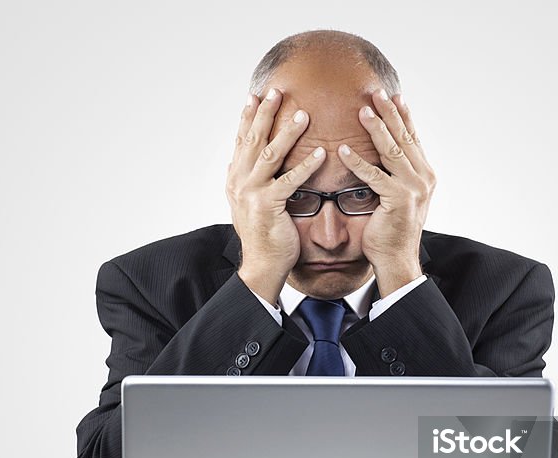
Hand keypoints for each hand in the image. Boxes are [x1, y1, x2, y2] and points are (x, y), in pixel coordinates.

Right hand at [226, 88, 327, 305]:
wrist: (261, 265)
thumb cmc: (263, 236)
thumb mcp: (250, 203)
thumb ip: (248, 181)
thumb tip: (242, 163)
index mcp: (235, 178)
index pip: (241, 141)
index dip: (247, 117)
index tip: (255, 96)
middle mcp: (239, 181)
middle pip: (253, 139)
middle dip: (265, 113)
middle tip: (277, 91)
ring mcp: (251, 193)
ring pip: (270, 154)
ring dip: (287, 132)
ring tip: (303, 115)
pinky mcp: (268, 206)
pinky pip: (290, 180)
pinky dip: (306, 166)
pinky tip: (322, 154)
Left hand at [337, 89, 435, 295]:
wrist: (396, 258)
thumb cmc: (391, 229)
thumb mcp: (399, 195)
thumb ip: (397, 174)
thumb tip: (388, 155)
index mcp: (425, 174)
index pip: (412, 138)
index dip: (403, 116)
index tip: (393, 96)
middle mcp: (424, 177)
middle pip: (404, 138)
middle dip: (389, 113)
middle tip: (376, 92)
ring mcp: (414, 188)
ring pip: (392, 151)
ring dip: (376, 129)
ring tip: (362, 111)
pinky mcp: (398, 200)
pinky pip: (375, 176)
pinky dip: (358, 162)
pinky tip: (343, 149)